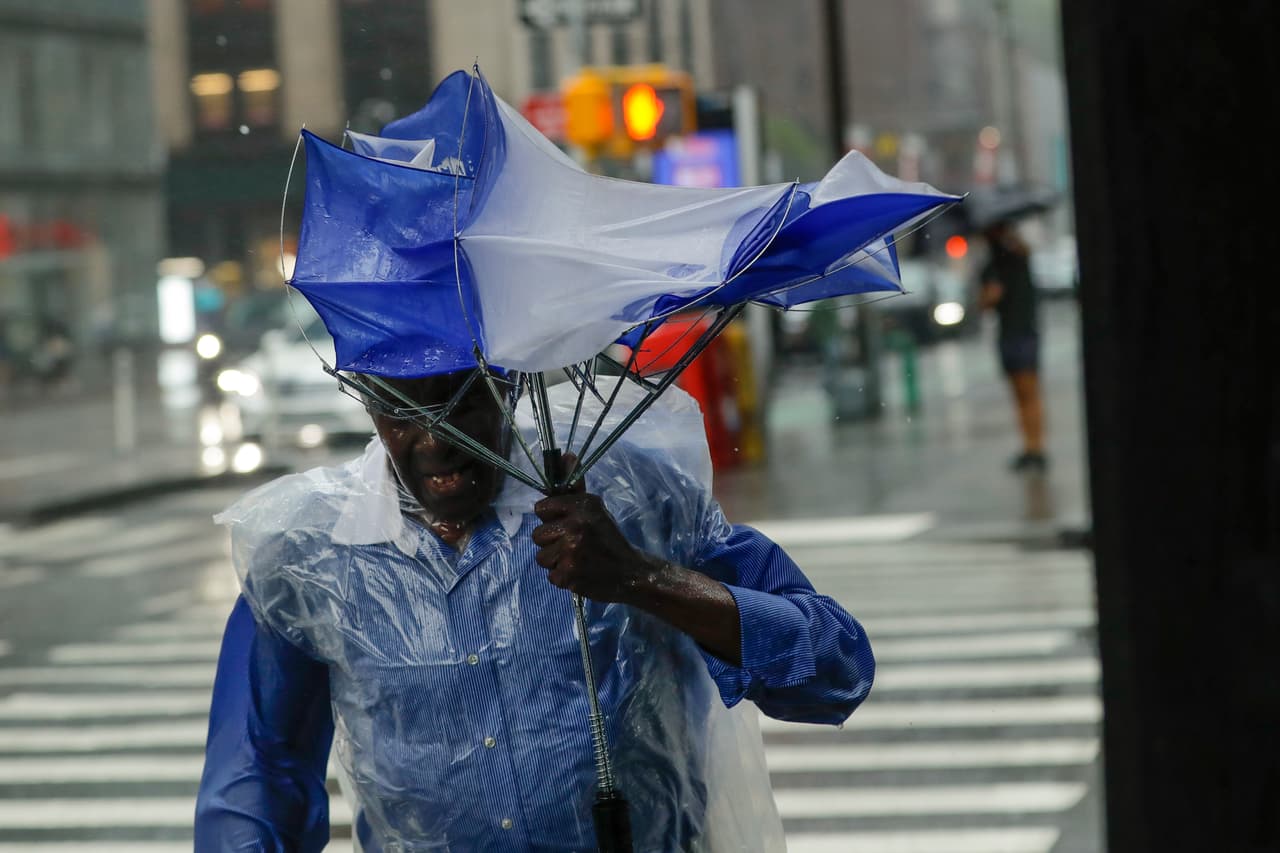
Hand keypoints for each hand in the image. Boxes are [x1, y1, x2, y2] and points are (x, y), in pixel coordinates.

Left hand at [531, 468, 653, 602]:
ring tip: (575, 559)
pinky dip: (563, 576)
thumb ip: (575, 486)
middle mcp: (574, 526)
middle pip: (537, 535)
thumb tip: (567, 454)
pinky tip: (579, 572)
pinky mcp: (568, 575)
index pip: (541, 509)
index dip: (551, 518)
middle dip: (551, 542)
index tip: (564, 524)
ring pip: (541, 557)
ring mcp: (570, 552)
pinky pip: (550, 574)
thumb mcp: (595, 508)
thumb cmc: (608, 537)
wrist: (630, 572)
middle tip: (572, 544)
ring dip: (556, 560)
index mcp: (581, 506)